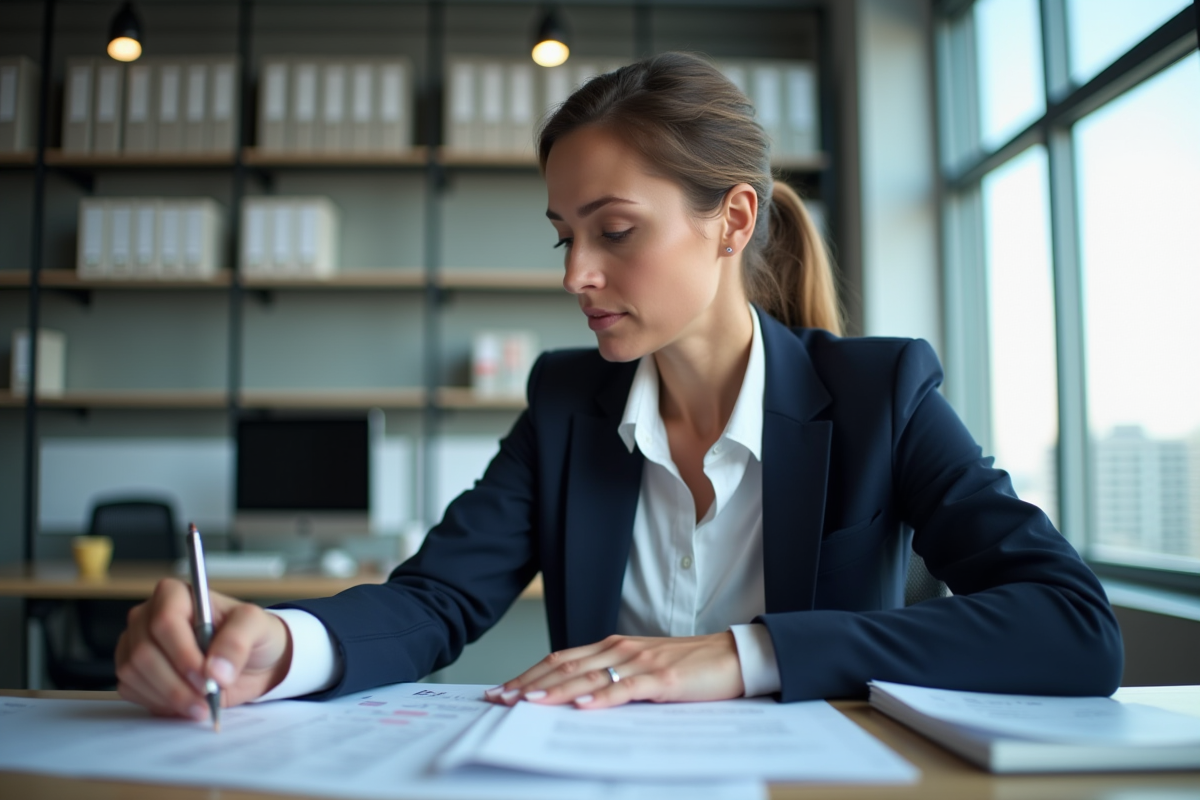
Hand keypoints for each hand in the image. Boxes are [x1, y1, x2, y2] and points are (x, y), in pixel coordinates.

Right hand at [115, 578, 291, 718]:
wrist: (252, 663)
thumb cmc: (252, 636)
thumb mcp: (256, 626)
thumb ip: (237, 642)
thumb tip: (214, 670)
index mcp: (176, 595)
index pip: (164, 622)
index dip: (183, 654)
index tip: (207, 677)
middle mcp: (150, 616)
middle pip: (144, 652)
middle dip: (176, 683)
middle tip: (206, 696)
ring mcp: (137, 643)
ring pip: (134, 673)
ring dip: (169, 696)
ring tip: (200, 704)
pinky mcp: (132, 669)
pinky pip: (131, 690)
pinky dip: (159, 703)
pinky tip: (184, 702)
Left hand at [486, 632, 743, 709]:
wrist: (732, 656)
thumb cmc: (689, 666)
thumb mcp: (643, 669)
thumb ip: (612, 679)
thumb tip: (576, 701)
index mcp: (613, 647)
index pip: (561, 660)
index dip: (530, 674)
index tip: (503, 691)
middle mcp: (620, 649)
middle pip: (565, 666)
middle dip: (529, 683)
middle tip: (500, 700)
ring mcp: (640, 662)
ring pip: (589, 677)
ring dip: (555, 691)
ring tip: (527, 702)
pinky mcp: (662, 678)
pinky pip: (627, 689)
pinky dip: (602, 698)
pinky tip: (582, 706)